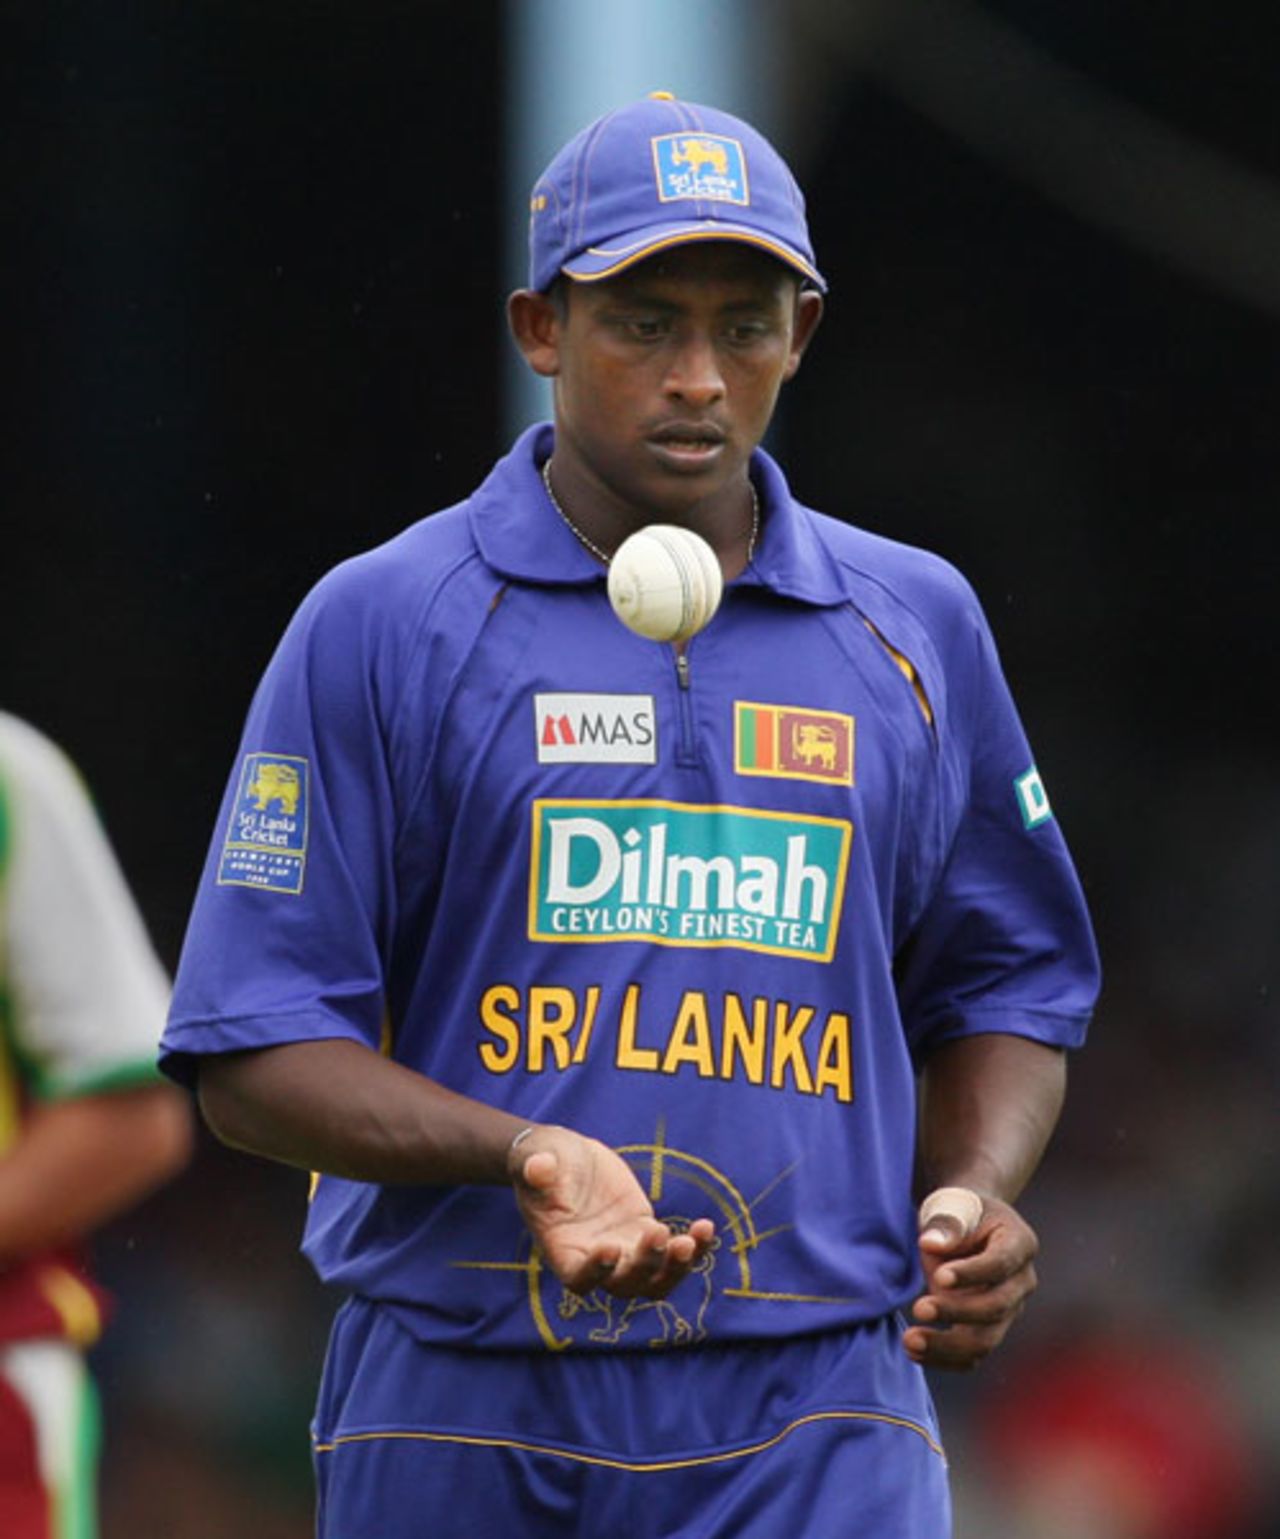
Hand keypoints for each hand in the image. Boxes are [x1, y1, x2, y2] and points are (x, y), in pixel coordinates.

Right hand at [509, 1125, 715, 1298]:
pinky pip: (673, 1252)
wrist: (566, 1158)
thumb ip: (536, 1168)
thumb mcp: (536, 1159)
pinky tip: (706, 1227)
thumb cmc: (543, 1159)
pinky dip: (694, 1247)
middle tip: (660, 1233)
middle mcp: (595, 1260)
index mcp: (563, 1250)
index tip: (610, 1247)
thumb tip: (537, 1167)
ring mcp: (625, 1251)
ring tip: (691, 1240)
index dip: (596, 1273)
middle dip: (646, 1266)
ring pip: (655, 1281)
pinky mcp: (644, 1233)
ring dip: (675, 1268)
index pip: (579, 1279)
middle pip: (624, 1285)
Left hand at [902, 1191, 1038, 1369]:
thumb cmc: (959, 1212)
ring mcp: (1007, 1310)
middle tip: (918, 1308)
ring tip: (909, 1340)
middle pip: (995, 1308)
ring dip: (946, 1346)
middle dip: (956, 1312)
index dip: (972, 1274)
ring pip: (984, 1341)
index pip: (1001, 1264)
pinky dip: (943, 1359)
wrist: (965, 1225)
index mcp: (1020, 1243)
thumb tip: (931, 1245)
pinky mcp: (987, 1329)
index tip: (938, 1277)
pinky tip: (913, 1351)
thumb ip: (946, 1223)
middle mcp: (1021, 1282)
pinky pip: (971, 1356)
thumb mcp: (954, 1205)